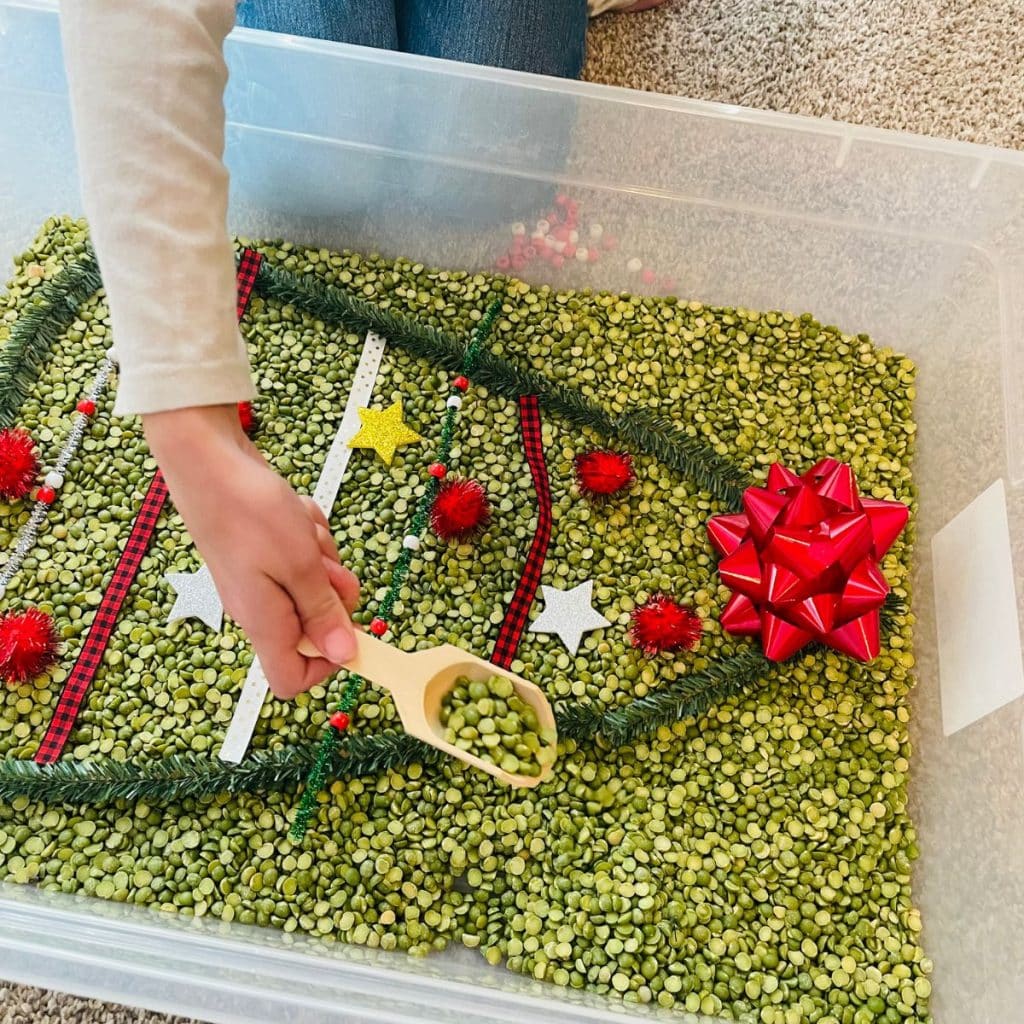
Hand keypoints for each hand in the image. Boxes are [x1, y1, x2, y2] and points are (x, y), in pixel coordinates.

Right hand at [144, 405, 359, 698]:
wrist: (207, 459)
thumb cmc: (251, 511)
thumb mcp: (301, 565)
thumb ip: (323, 612)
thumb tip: (343, 655)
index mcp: (264, 622)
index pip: (292, 679)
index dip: (327, 664)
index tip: (350, 630)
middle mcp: (260, 607)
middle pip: (314, 624)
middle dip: (332, 591)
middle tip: (324, 563)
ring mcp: (261, 578)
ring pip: (314, 583)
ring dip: (321, 554)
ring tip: (302, 527)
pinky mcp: (264, 551)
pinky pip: (304, 553)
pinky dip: (307, 533)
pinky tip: (295, 513)